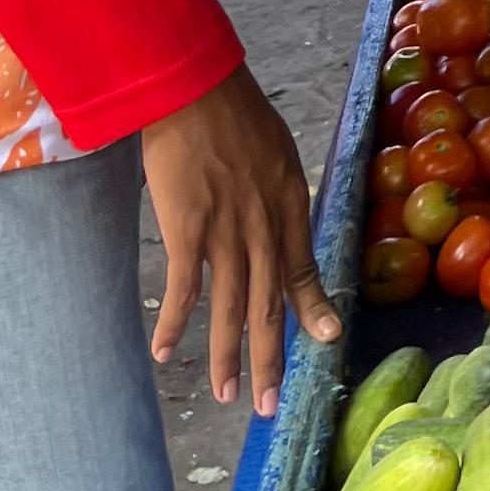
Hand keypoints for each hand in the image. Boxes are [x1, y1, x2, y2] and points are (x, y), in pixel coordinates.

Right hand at [141, 64, 338, 413]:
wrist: (194, 86)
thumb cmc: (231, 112)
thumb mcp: (274, 152)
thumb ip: (279, 193)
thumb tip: (280, 218)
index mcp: (290, 205)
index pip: (302, 270)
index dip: (311, 311)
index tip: (323, 344)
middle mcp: (265, 225)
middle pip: (269, 305)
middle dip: (270, 360)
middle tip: (269, 404)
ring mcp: (226, 230)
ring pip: (231, 309)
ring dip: (227, 357)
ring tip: (227, 395)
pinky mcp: (187, 228)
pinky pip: (183, 288)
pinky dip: (174, 323)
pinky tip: (166, 352)